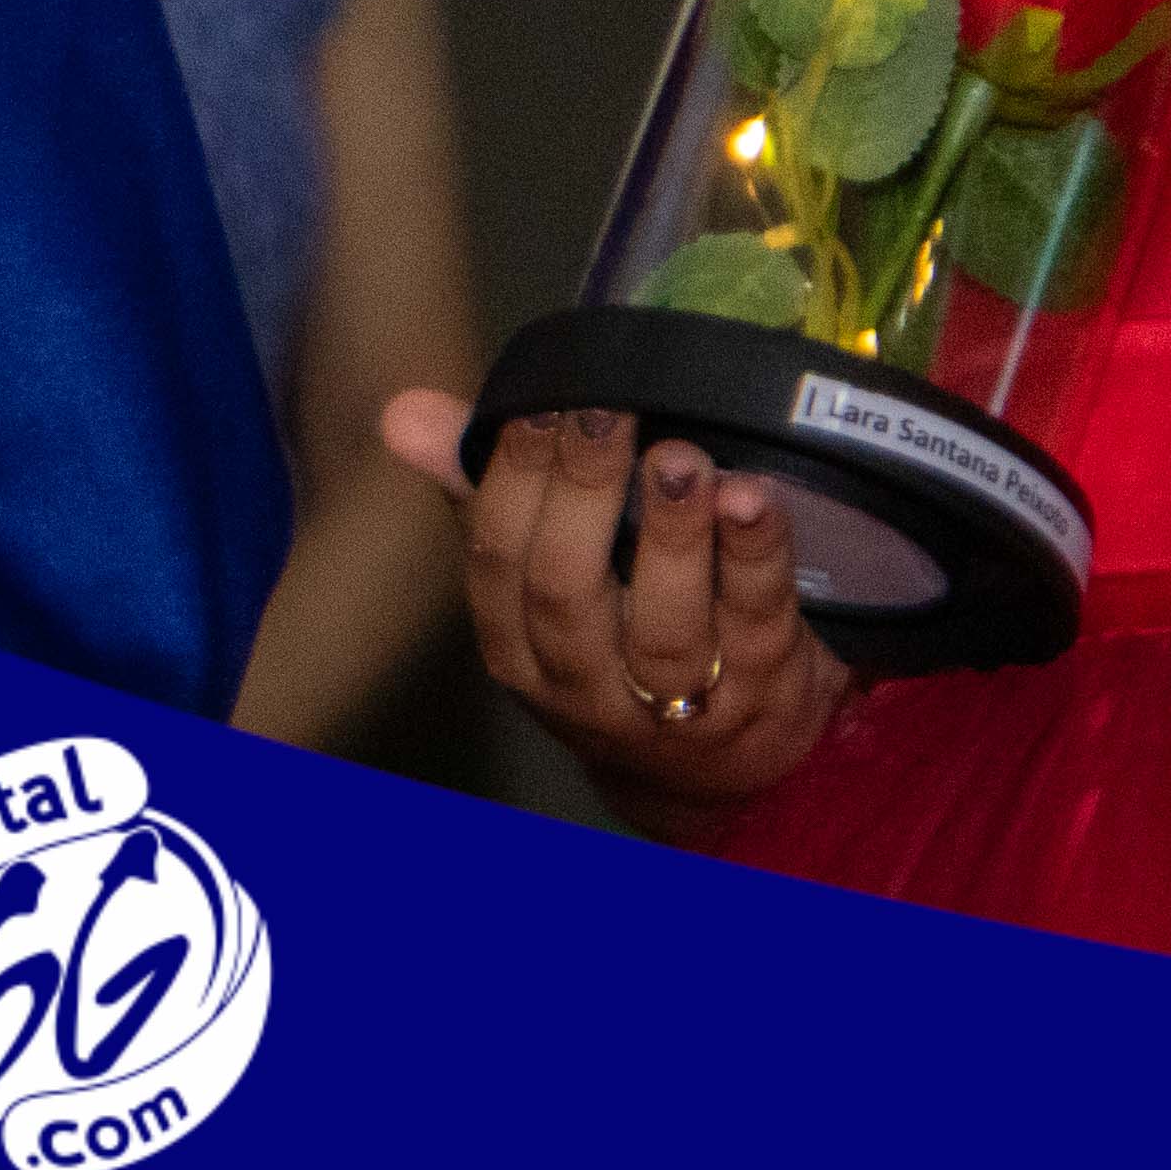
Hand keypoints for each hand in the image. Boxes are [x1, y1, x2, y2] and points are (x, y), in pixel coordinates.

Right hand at [389, 391, 850, 828]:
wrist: (719, 767)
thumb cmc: (622, 640)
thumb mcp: (548, 578)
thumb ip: (491, 492)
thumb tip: (406, 412)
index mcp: (519, 648)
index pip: (496, 563)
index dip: (513, 480)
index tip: (542, 401)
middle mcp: (587, 682)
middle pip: (567, 592)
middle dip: (584, 494)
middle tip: (607, 411)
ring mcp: (678, 697)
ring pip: (663, 624)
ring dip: (672, 534)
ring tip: (681, 457)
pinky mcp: (763, 686)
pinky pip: (758, 618)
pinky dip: (756, 555)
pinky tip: (754, 495)